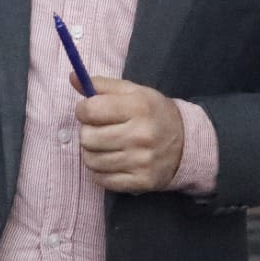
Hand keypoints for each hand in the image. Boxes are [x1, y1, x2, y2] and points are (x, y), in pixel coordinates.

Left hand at [74, 74, 184, 193]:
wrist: (186, 144)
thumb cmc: (153, 113)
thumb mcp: (133, 91)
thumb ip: (102, 85)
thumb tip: (73, 78)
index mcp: (138, 108)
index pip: (91, 110)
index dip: (83, 110)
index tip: (89, 111)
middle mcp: (141, 135)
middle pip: (87, 138)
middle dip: (87, 132)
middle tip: (97, 129)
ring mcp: (141, 161)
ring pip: (91, 161)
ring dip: (91, 152)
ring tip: (103, 146)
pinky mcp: (141, 182)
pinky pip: (102, 180)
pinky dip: (100, 171)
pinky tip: (110, 161)